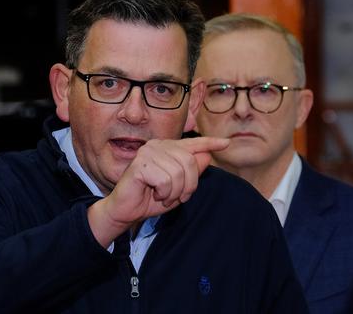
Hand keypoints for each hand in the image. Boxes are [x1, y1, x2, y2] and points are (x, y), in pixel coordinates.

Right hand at [88, 137, 228, 246]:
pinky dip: (164, 193)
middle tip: (178, 197)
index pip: (193, 143)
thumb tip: (207, 156)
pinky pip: (165, 180)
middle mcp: (158, 145)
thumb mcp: (178, 188)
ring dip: (175, 192)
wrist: (126, 211)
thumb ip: (192, 172)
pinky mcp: (140, 164)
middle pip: (189, 162)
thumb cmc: (151, 198)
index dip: (210, 143)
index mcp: (167, 148)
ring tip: (163, 196)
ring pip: (178, 173)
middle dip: (189, 186)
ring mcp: (148, 152)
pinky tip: (154, 194)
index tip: (226, 143)